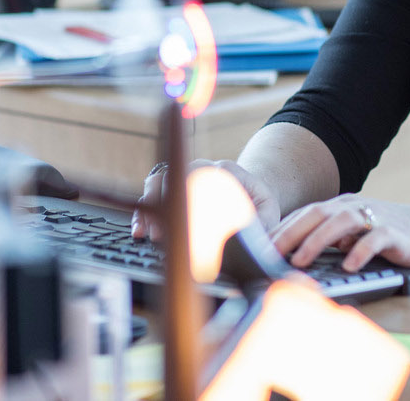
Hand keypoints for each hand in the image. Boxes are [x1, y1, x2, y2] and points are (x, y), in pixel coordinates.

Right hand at [133, 159, 282, 239]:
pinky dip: (145, 210)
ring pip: (160, 179)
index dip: (190, 192)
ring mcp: (186, 175)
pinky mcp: (176, 188)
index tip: (183, 218)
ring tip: (145, 232)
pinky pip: (154, 193)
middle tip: (160, 234)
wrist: (252, 198)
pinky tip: (140, 230)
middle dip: (164, 201)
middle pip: (176, 173)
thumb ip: (263, 223)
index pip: (203, 174)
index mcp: (228, 171)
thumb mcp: (269, 214)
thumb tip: (252, 241)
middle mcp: (204, 168)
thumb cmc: (261, 209)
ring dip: (149, 204)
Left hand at [270, 194, 409, 271]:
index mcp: (345, 207)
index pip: (306, 213)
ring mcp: (378, 218)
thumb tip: (298, 255)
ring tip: (301, 261)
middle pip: (317, 213)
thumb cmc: (397, 237)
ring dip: (317, 241)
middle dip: (291, 233)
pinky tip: (348, 266)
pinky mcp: (398, 233)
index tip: (261, 247)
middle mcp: (357, 207)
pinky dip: (359, 251)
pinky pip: (375, 240)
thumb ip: (334, 239)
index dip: (283, 229)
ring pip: (341, 222)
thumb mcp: (360, 235)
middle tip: (271, 253)